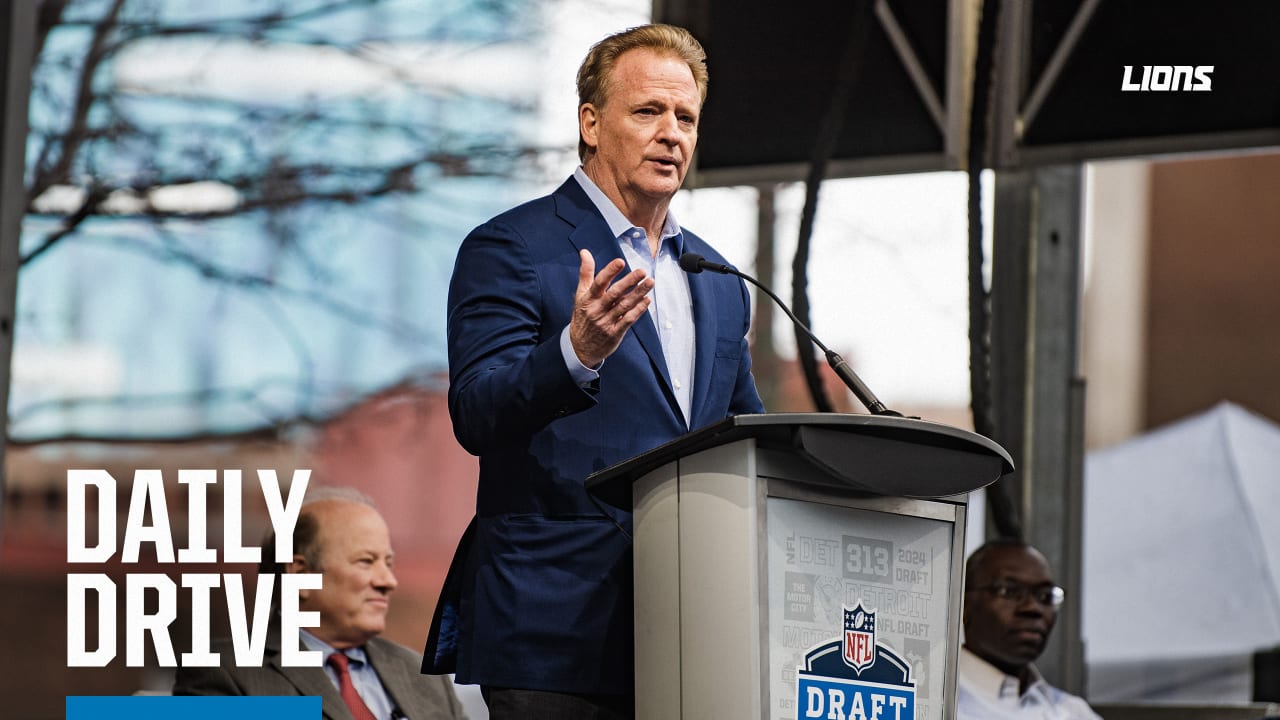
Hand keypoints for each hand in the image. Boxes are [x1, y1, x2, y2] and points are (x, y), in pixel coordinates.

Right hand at [570, 249, 653, 367]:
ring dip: (638, 293)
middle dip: (629, 281)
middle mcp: (596, 310)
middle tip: (642, 271)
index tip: (620, 262)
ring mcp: (606, 322)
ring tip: (650, 282)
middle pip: (614, 293)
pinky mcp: (614, 333)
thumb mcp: (580, 295)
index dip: (609, 272)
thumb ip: (585, 273)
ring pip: (624, 306)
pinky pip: (628, 320)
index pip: (599, 283)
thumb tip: (584, 252)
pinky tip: (647, 301)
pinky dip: (638, 310)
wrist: (579, 347)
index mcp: (588, 299)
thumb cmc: (583, 317)